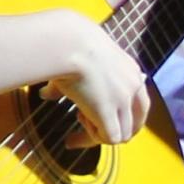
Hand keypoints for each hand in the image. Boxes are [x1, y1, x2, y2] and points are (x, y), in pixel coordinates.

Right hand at [41, 15, 152, 147]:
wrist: (69, 43)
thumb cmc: (70, 44)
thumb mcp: (80, 60)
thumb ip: (75, 77)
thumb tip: (46, 93)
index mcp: (131, 71)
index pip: (137, 102)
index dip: (120, 113)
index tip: (98, 111)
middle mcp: (134, 86)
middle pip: (137, 122)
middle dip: (116, 128)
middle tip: (91, 124)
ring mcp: (124, 101)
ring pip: (124, 135)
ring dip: (101, 130)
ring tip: (80, 115)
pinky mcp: (109, 112)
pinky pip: (110, 139)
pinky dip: (94, 136)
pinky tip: (80, 118)